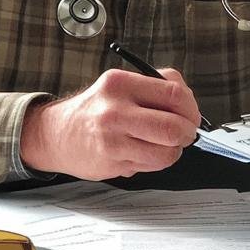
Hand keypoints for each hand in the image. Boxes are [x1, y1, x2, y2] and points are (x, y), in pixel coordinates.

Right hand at [21, 68, 200, 178]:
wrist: (58, 134)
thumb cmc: (97, 108)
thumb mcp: (122, 84)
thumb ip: (158, 86)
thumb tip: (190, 105)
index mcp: (121, 83)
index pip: (174, 94)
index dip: (191, 107)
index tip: (191, 114)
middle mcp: (114, 111)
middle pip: (173, 127)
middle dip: (188, 133)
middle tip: (186, 133)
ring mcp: (112, 140)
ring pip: (166, 152)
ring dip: (174, 151)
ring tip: (165, 144)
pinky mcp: (112, 163)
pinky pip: (151, 166)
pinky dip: (157, 161)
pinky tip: (144, 152)